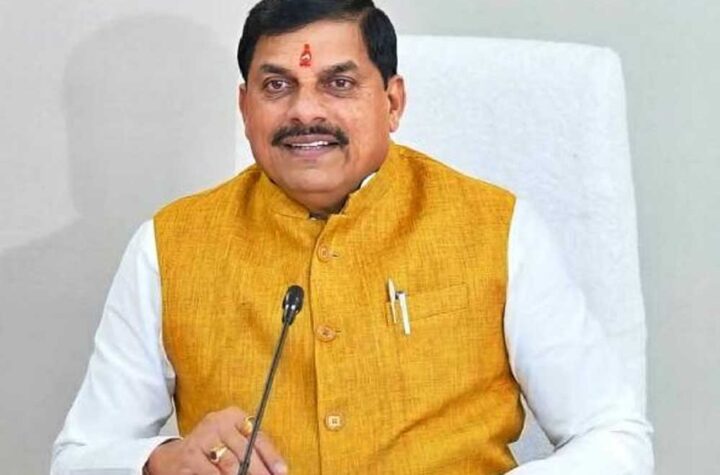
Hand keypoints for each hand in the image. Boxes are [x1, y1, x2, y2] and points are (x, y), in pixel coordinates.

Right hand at [145, 406, 287, 474]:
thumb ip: (250, 451)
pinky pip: (212, 472)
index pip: (258, 437)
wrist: (172, 457)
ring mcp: (203, 437)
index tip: (282, 471)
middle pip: (246, 450)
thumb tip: (274, 469)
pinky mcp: (190, 454)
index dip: (272, 456)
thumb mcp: (231, 442)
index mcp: (234, 416)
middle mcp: (219, 422)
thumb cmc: (210, 450)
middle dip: (259, 471)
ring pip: (230, 463)